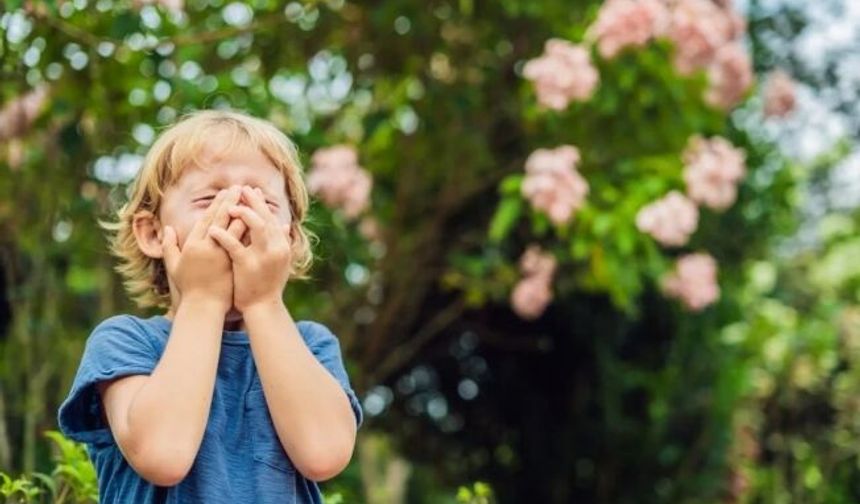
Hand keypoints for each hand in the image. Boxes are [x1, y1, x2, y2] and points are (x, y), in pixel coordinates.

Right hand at [161, 186, 244, 311]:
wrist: (204, 307)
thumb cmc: (189, 288)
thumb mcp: (174, 266)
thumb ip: (170, 246)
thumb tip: (167, 228)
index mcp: (192, 245)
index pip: (206, 219)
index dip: (216, 205)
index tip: (223, 193)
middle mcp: (207, 247)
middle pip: (220, 219)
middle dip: (230, 202)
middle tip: (238, 187)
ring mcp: (221, 255)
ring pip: (233, 228)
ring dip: (242, 211)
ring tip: (250, 199)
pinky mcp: (233, 262)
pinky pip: (243, 242)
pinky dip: (250, 230)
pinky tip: (259, 219)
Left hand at [208, 185, 291, 312]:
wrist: (263, 307)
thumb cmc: (268, 285)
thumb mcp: (280, 262)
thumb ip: (282, 242)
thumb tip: (285, 224)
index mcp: (282, 245)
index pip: (271, 217)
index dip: (260, 203)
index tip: (250, 190)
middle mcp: (276, 248)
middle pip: (264, 217)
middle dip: (252, 201)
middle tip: (239, 188)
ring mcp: (263, 256)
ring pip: (255, 227)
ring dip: (241, 213)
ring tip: (228, 205)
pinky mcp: (247, 265)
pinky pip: (234, 246)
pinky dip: (224, 236)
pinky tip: (213, 229)